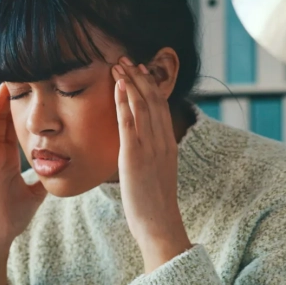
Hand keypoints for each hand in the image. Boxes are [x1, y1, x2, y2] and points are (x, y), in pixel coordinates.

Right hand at [0, 84, 46, 284]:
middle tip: (14, 79)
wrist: (1, 235)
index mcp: (7, 159)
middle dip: (4, 101)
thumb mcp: (36, 192)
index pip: (10, 127)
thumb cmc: (15, 216)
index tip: (26, 92)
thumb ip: (44, 177)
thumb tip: (62, 167)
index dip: (15, 110)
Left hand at [113, 58, 191, 272]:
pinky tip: (117, 86)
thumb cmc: (153, 205)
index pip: (161, 108)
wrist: (159, 225)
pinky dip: (123, 102)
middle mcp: (162, 142)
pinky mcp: (135, 156)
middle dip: (139, 77)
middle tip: (127, 59)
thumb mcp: (155, 175)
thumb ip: (150, 157)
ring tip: (119, 63)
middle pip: (152, 100)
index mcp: (168, 145)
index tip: (140, 70)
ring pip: (142, 105)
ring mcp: (150, 147)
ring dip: (130, 82)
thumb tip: (139, 151)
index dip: (150, 86)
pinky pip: (129, 123)